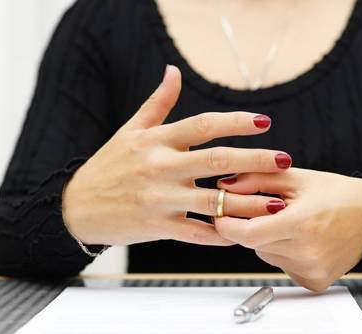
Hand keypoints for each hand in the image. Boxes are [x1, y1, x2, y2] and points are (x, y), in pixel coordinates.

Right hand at [62, 65, 290, 245]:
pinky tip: (241, 234)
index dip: (235, 122)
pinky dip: (219, 235)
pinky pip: (196, 233)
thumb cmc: (108, 166)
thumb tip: (173, 70)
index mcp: (156, 141)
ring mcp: (160, 199)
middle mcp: (160, 167)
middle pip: (216, 161)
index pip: (202, 125)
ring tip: (276, 204)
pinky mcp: (157, 227)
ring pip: (213, 202)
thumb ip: (158, 104)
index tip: (264, 122)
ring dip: (248, 204)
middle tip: (285, 160)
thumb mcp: (130, 131)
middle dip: (255, 160)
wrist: (76, 207)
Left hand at [215, 169, 361, 290]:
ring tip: (294, 224)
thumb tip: (223, 186)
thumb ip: (257, 179)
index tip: (222, 216)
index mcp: (302, 223)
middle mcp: (307, 253)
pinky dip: (285, 254)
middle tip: (270, 212)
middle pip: (255, 244)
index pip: (247, 234)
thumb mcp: (298, 178)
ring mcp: (312, 271)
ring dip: (270, 241)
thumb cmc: (338, 195)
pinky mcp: (315, 282)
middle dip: (253, 227)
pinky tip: (304, 241)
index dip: (228, 226)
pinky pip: (283, 268)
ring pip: (267, 256)